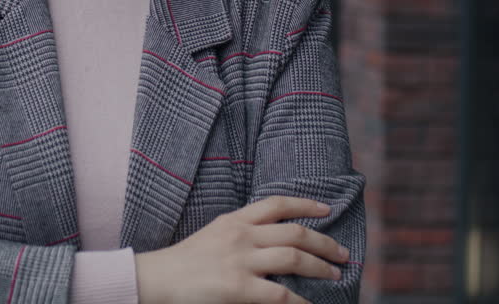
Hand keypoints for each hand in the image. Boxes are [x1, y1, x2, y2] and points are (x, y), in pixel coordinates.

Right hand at [135, 196, 348, 303]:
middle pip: (294, 233)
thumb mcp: (213, 235)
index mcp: (234, 220)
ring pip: (294, 259)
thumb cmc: (184, 262)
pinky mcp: (239, 288)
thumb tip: (272, 240)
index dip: (306, 205)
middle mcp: (241, 236)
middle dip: (324, 243)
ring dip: (320, 268)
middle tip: (342, 254)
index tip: (326, 210)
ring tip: (334, 275)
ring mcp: (241, 261)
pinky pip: (281, 295)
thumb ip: (240, 233)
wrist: (156, 279)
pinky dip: (302, 302)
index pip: (276, 204)